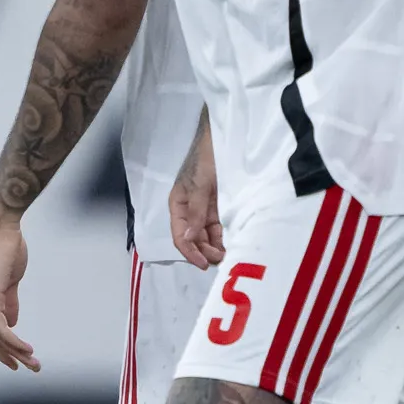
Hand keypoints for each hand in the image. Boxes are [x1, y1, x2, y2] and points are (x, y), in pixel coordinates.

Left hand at [0, 212, 40, 370]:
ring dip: (16, 352)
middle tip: (30, 368)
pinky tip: (26, 349)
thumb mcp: (9, 280)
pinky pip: (0, 327)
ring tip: (33, 363)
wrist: (1, 227)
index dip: (2, 347)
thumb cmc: (5, 248)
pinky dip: (13, 341)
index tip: (17, 360)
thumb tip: (12, 322)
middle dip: (10, 356)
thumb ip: (9, 301)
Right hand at [168, 138, 221, 267]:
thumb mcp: (199, 186)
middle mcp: (187, 210)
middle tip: (219, 260)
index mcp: (177, 205)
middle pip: (192, 238)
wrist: (218, 141)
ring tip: (224, 257)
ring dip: (212, 247)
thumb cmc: (204, 159)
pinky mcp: (215, 206)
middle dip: (203, 251)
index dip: (190, 251)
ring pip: (204, 235)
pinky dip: (219, 237)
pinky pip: (215, 227)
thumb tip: (189, 238)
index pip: (179, 235)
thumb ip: (196, 213)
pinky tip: (225, 246)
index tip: (204, 263)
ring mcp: (202, 209)